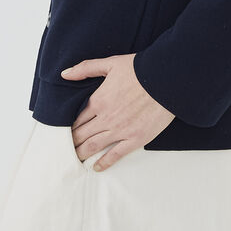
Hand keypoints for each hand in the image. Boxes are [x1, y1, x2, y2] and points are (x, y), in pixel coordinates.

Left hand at [60, 52, 175, 171]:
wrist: (165, 79)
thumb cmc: (138, 69)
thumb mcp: (110, 63)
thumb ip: (86, 68)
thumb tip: (65, 74)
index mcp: (99, 100)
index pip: (77, 118)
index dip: (69, 127)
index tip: (65, 132)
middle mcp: (106, 118)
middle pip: (82, 135)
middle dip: (72, 142)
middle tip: (66, 149)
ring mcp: (120, 130)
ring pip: (94, 146)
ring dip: (82, 154)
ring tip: (75, 159)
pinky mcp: (135, 139)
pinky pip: (115, 155)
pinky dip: (103, 163)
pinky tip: (96, 167)